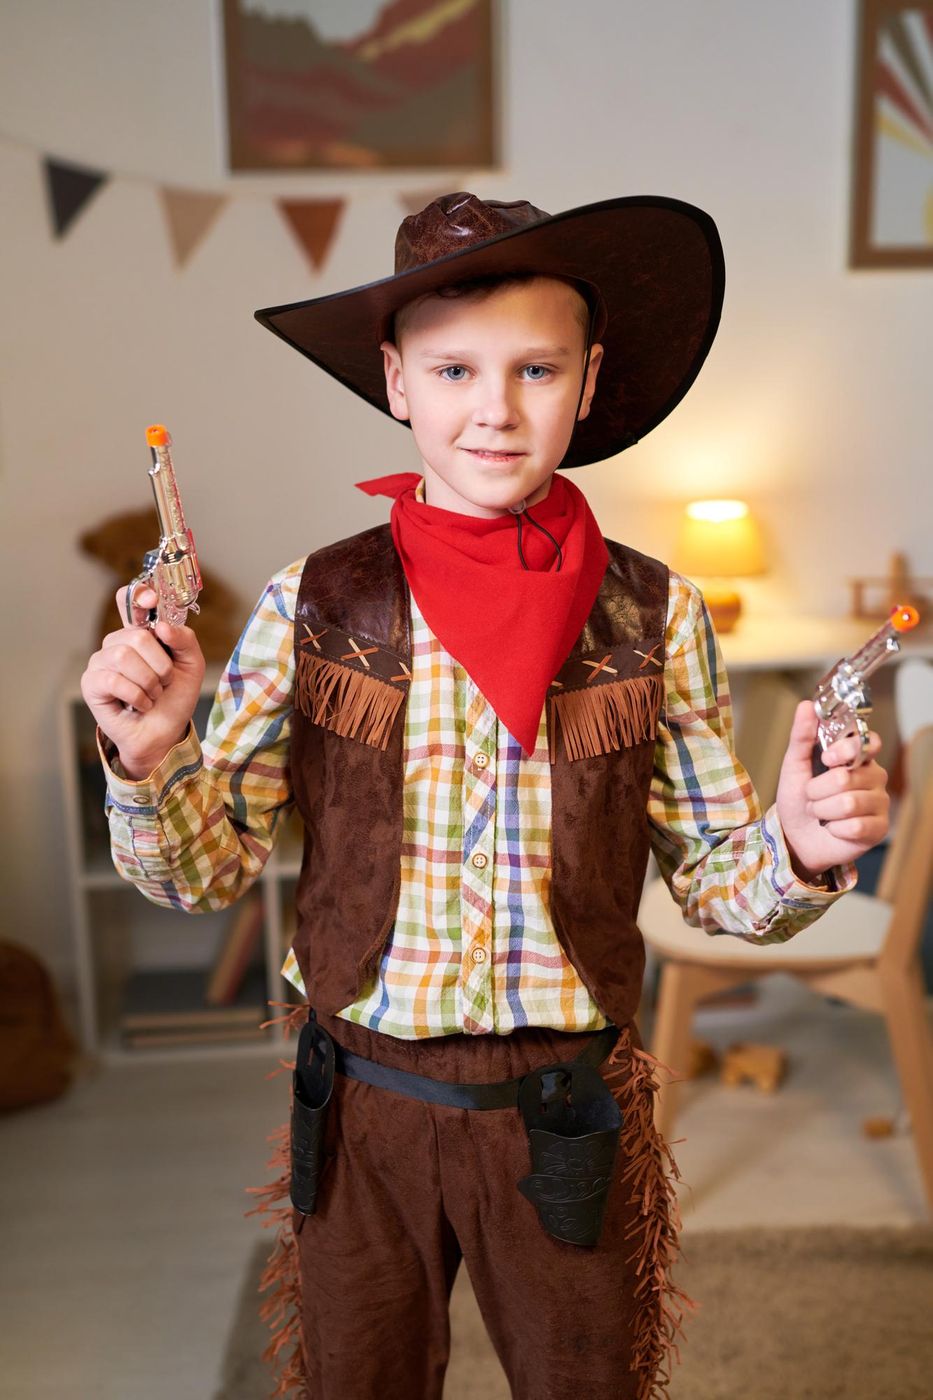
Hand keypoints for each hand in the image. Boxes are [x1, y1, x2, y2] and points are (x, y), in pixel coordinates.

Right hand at [81, 584, 205, 778]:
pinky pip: (113, 679)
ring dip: (149, 682)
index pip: (130, 600)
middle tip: (164, 682)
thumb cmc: (175, 698)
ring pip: (124, 657)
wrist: (165, 733)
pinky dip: (136, 695)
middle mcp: (118, 643)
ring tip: (152, 694)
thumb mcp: (192, 665)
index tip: (151, 600)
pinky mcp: (91, 683)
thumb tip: (161, 626)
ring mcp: (101, 662)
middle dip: (160, 664)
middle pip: (136, 635)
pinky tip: (140, 704)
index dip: (138, 596)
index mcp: (141, 633)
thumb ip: (184, 639)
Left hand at [775, 701, 889, 881]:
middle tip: (812, 796)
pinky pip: (855, 826)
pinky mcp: (878, 828)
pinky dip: (834, 828)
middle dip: (817, 790)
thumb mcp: (794, 764)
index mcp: (857, 756)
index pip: (867, 742)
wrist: (795, 835)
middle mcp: (873, 776)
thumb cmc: (798, 798)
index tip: (826, 758)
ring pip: (848, 803)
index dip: (845, 750)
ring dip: (822, 810)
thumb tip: (806, 706)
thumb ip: (802, 736)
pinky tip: (833, 828)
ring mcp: (878, 803)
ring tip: (820, 813)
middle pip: (845, 778)